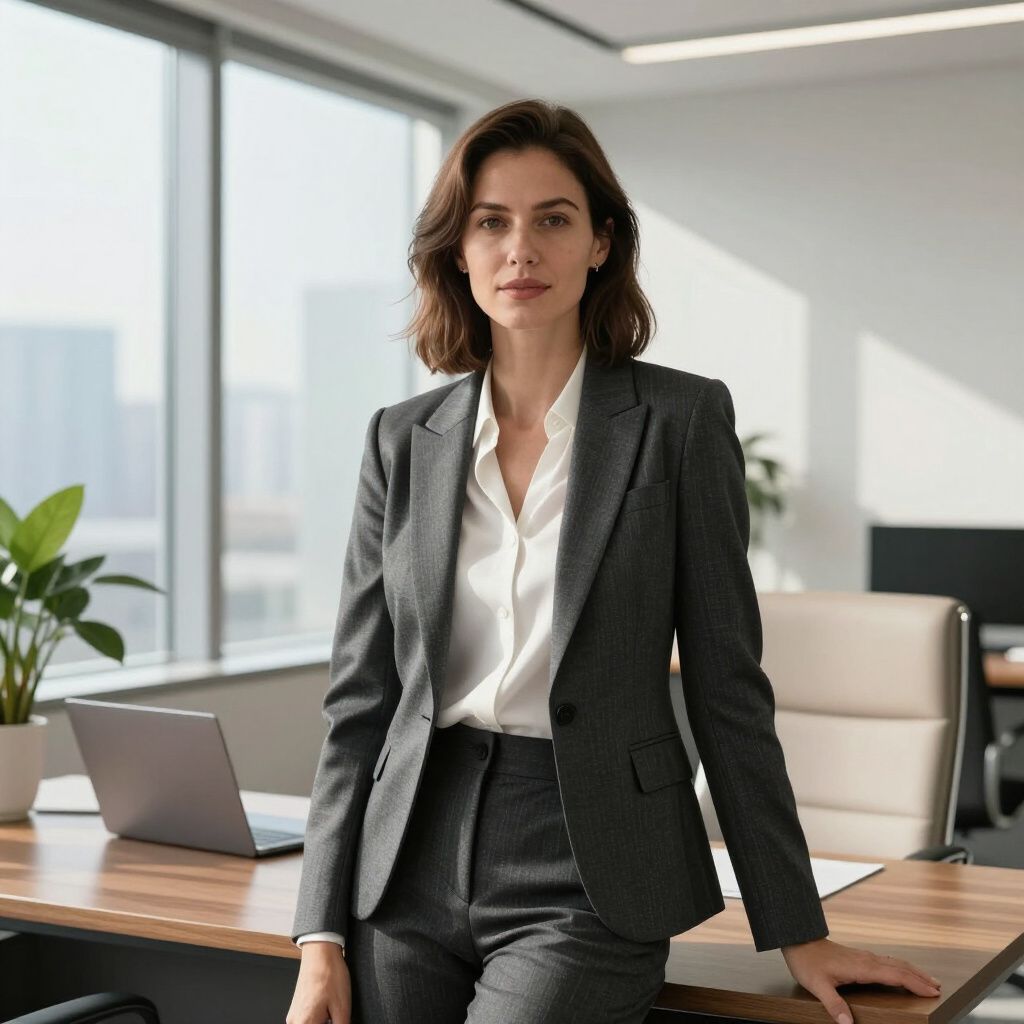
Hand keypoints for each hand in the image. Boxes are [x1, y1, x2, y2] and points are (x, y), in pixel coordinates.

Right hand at [286, 941, 350, 1023]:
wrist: (321, 951)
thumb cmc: (329, 974)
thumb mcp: (342, 1007)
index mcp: (305, 1023)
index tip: (337, 1021)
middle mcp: (295, 1021)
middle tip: (335, 1016)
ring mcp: (293, 1014)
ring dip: (322, 1022)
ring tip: (332, 1012)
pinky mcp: (296, 1008)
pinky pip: (306, 1020)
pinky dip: (317, 1019)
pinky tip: (327, 1009)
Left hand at [781, 937, 941, 1023]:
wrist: (799, 940)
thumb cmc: (808, 962)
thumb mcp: (817, 986)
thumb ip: (833, 1004)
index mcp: (862, 967)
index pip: (895, 975)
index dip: (915, 983)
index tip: (932, 991)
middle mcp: (867, 960)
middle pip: (900, 967)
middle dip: (920, 977)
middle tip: (939, 988)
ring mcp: (864, 956)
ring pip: (894, 962)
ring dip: (913, 971)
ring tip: (929, 980)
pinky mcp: (860, 957)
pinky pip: (887, 962)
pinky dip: (901, 967)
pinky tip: (902, 972)